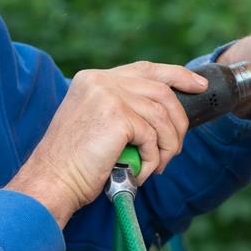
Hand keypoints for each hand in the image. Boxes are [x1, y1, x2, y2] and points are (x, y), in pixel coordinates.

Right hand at [5, 61, 207, 225]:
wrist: (51, 181)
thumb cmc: (73, 162)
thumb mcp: (95, 123)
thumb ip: (122, 108)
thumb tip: (163, 113)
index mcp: (94, 78)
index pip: (146, 69)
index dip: (177, 75)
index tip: (199, 85)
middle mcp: (101, 80)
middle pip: (161, 90)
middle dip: (179, 120)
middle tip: (176, 148)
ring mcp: (109, 95)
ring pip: (161, 116)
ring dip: (167, 146)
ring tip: (157, 166)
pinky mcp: (117, 117)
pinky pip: (153, 137)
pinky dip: (153, 159)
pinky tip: (141, 172)